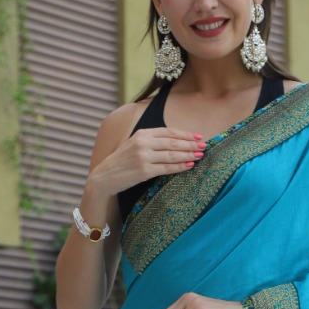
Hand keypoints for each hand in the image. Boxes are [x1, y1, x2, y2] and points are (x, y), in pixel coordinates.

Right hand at [90, 126, 206, 196]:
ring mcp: (143, 157)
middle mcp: (143, 143)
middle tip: (204, 145)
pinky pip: (167, 168)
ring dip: (188, 155)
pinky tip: (189, 165)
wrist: (104, 176)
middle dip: (190, 144)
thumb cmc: (122, 162)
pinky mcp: (144, 171)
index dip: (185, 134)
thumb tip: (175, 142)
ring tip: (200, 155)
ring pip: (172, 155)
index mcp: (141, 134)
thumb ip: (151, 141)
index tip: (198, 136)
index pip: (168, 131)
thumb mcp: (134, 145)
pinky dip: (180, 167)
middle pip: (173, 142)